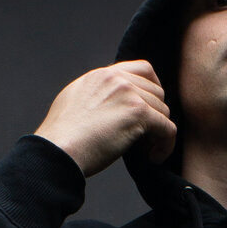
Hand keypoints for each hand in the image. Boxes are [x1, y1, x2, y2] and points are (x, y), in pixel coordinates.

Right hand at [34, 60, 176, 176]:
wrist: (58, 149)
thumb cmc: (63, 138)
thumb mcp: (75, 103)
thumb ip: (97, 97)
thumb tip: (112, 107)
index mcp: (102, 75)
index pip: (142, 69)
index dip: (152, 91)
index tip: (148, 111)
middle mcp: (117, 78)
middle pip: (157, 92)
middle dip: (155, 116)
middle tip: (144, 139)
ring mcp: (129, 93)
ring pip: (164, 111)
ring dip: (159, 133)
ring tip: (145, 151)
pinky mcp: (138, 113)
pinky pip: (168, 129)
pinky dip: (165, 146)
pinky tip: (153, 158)